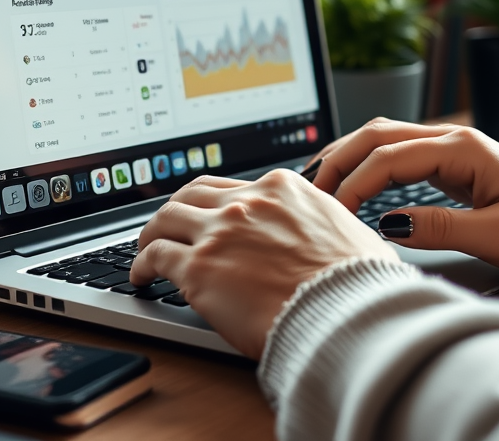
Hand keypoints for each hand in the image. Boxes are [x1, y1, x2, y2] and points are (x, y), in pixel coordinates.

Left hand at [130, 171, 398, 358]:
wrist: (344, 311)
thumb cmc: (357, 281)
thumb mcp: (349, 231)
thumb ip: (326, 224)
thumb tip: (331, 235)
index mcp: (284, 188)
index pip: (235, 186)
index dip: (218, 204)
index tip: (212, 217)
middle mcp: (247, 202)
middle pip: (193, 194)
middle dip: (177, 209)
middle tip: (170, 228)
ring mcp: (219, 232)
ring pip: (165, 218)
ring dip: (151, 234)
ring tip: (146, 251)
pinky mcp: (198, 268)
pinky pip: (154, 257)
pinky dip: (141, 265)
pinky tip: (141, 277)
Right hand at [309, 119, 498, 278]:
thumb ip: (442, 227)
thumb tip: (387, 224)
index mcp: (462, 148)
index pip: (388, 157)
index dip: (352, 183)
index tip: (330, 214)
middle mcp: (454, 140)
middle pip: (378, 134)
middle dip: (338, 158)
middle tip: (305, 191)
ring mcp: (454, 151)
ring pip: (386, 140)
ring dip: (350, 157)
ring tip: (318, 185)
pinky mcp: (456, 166)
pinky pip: (400, 156)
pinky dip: (370, 166)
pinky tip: (355, 185)